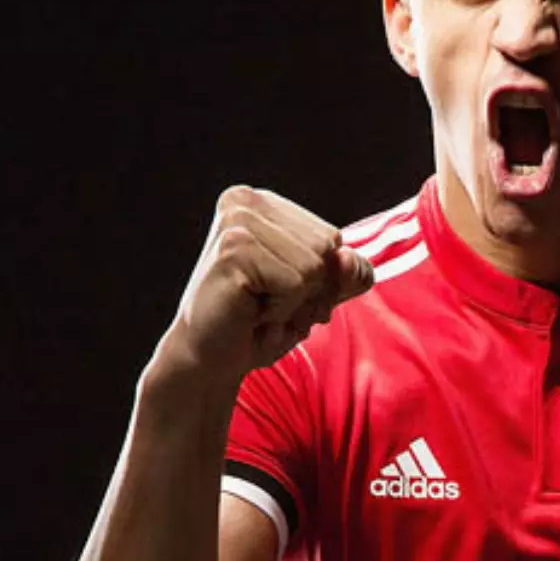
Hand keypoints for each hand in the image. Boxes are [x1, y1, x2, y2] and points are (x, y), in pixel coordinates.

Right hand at [162, 185, 373, 382]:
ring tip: (259, 308)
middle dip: (308, 291)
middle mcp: (246, 202)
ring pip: (314, 267)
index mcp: (264, 203)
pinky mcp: (233, 251)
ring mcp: (237, 223)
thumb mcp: (320, 293)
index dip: (318, 280)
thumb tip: (348, 258)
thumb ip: (349, 273)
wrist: (209, 358)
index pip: (332, 240)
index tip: (278, 291)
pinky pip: (296, 285)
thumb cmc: (261, 323)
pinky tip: (250, 313)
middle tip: (267, 304)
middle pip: (326, 249)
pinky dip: (282, 311)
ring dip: (294, 304)